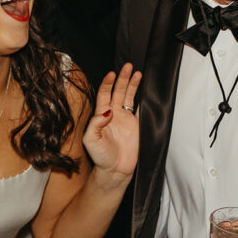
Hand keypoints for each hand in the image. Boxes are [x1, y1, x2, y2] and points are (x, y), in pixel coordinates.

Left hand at [82, 63, 139, 177]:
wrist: (115, 170)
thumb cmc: (100, 156)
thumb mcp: (90, 140)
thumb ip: (96, 124)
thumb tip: (108, 111)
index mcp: (102, 115)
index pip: (105, 94)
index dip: (108, 83)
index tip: (112, 74)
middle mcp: (114, 114)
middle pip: (118, 91)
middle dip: (123, 78)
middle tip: (128, 67)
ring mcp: (126, 119)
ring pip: (130, 97)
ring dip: (133, 85)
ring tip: (138, 73)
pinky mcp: (137, 126)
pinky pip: (141, 109)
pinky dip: (144, 100)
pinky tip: (147, 90)